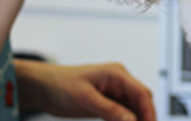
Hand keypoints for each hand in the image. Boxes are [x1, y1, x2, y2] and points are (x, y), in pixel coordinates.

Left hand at [15, 60, 155, 120]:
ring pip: (134, 108)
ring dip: (136, 120)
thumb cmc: (59, 85)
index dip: (148, 112)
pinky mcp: (107, 101)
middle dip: (146, 117)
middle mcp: (119, 81)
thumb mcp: (85, 99)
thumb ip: (110, 110)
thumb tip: (132, 120)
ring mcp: (114, 91)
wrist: (41, 87)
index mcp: (117, 74)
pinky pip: (123, 113)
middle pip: (142, 100)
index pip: (142, 93)